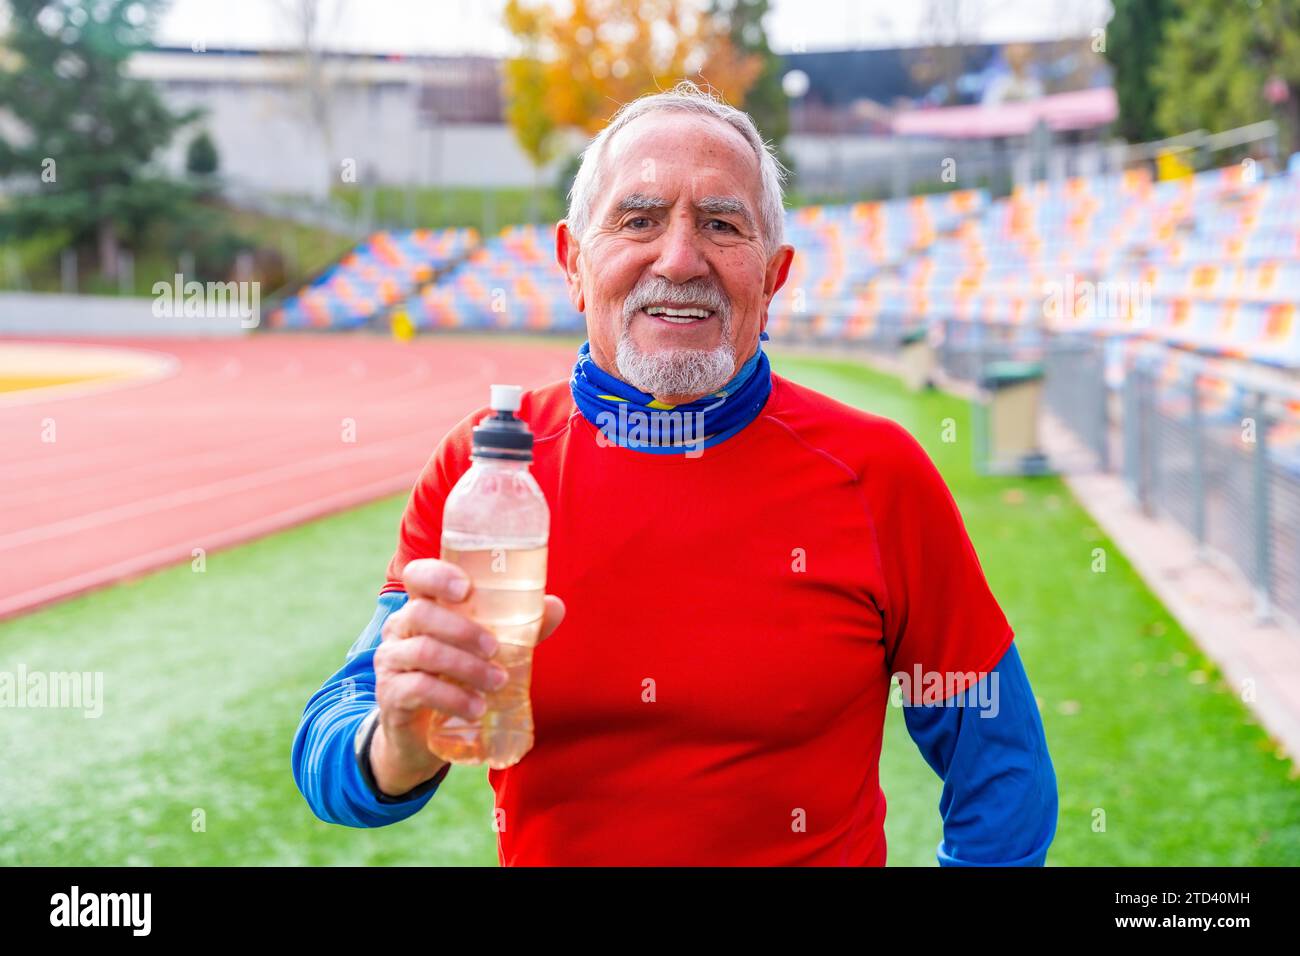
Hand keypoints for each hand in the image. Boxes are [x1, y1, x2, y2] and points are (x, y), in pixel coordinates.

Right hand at [369, 558, 565, 794]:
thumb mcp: (486, 651)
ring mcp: (391, 661)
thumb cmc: (456, 678)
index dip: (437, 576)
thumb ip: (518, 628)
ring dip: (465, 667)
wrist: (421, 735)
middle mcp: (400, 629)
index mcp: (423, 607)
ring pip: (423, 652)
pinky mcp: (390, 695)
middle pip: (421, 613)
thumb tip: (556, 606)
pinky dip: (452, 697)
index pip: (417, 576)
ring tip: (496, 682)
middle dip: (463, 629)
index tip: (466, 589)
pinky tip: (476, 708)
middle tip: (495, 649)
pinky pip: (417, 689)